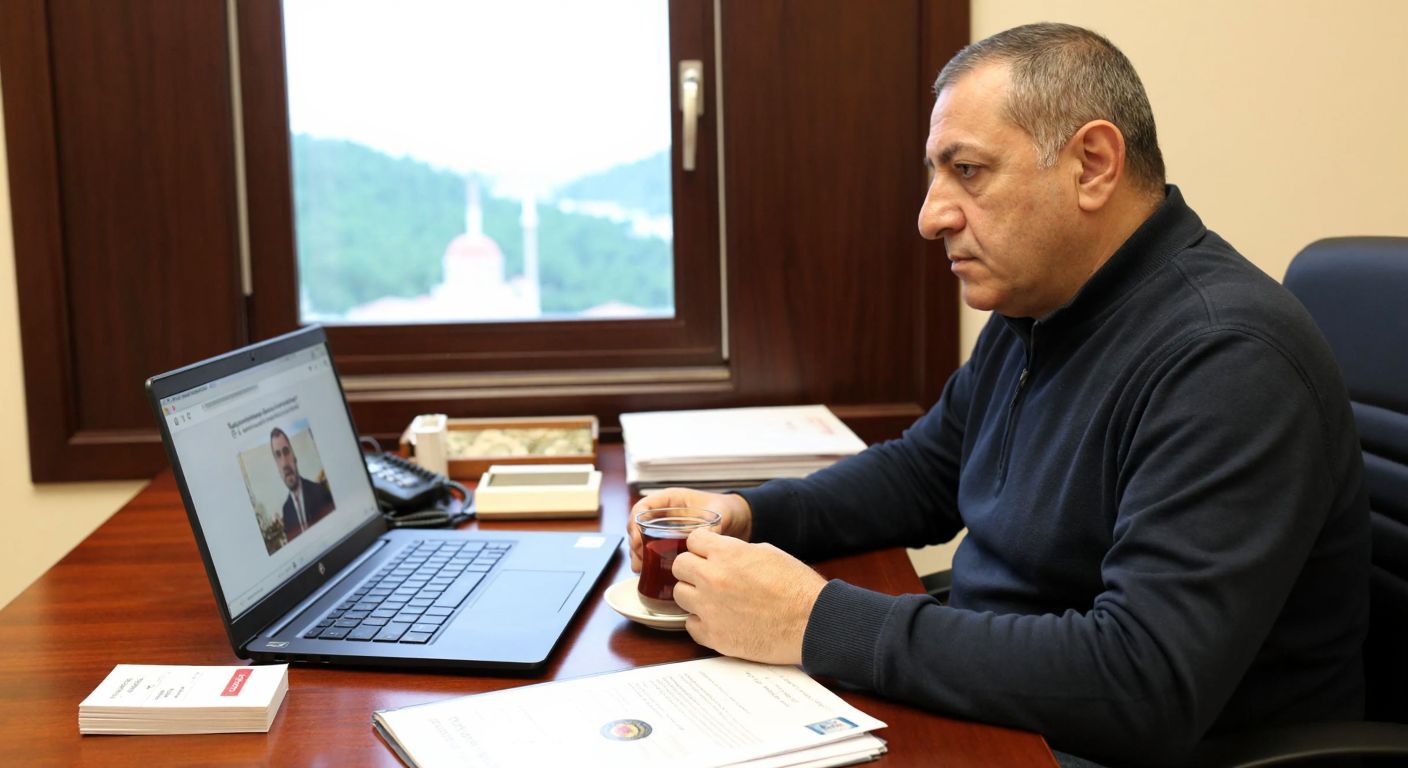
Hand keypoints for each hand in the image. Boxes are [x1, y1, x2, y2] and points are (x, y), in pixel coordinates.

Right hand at [628, 488, 752, 572]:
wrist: (738, 520)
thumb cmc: (726, 509)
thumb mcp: (719, 514)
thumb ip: (711, 526)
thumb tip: (706, 538)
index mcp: (671, 500)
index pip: (643, 506)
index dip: (635, 522)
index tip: (637, 539)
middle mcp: (665, 513)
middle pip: (638, 525)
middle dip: (634, 543)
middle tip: (638, 560)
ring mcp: (666, 528)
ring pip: (643, 539)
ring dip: (638, 554)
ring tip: (640, 569)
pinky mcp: (671, 543)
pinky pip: (654, 550)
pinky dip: (649, 560)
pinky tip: (649, 572)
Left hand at [671, 530, 826, 664]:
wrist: (812, 622)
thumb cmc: (797, 587)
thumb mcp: (767, 553)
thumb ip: (736, 552)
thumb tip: (720, 555)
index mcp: (727, 554)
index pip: (692, 540)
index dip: (701, 545)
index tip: (706, 552)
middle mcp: (713, 579)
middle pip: (679, 566)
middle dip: (692, 568)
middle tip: (706, 575)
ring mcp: (711, 609)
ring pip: (680, 595)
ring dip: (694, 595)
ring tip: (714, 599)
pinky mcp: (715, 636)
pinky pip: (690, 625)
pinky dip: (701, 622)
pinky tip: (719, 619)